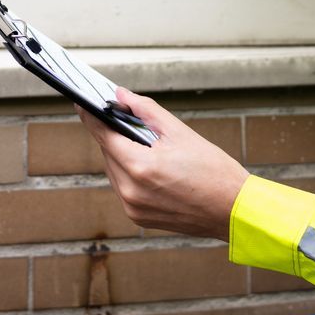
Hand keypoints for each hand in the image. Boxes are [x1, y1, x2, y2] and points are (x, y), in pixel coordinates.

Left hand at [79, 88, 249, 240]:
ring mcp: (133, 208)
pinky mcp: (138, 218)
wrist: (233, 210)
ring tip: (144, 145)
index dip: (90, 117)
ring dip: (122, 155)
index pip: (103, 135)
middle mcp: (131, 191)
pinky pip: (124, 188)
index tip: (81, 103)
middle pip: (108, 153)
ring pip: (115, 171)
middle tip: (124, 120)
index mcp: (140, 167)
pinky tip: (149, 166)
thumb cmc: (214, 171)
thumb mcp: (180, 132)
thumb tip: (122, 96)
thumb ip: (146, 111)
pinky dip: (130, 174)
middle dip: (114, 135)